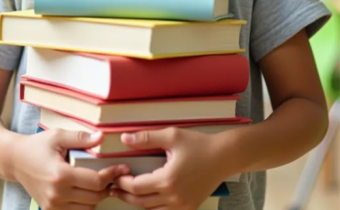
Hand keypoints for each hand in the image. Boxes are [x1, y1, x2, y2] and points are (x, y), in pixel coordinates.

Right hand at [12, 129, 128, 209]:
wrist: (15, 161)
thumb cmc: (37, 146)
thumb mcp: (58, 136)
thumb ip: (81, 137)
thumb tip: (102, 137)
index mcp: (60, 175)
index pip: (96, 181)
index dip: (113, 175)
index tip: (123, 168)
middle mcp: (56, 194)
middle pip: (95, 197)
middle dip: (108, 186)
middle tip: (116, 175)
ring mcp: (53, 205)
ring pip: (88, 208)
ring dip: (98, 196)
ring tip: (102, 182)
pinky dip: (86, 204)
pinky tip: (88, 190)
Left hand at [110, 127, 228, 208]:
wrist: (225, 156)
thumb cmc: (199, 144)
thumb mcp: (172, 136)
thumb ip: (146, 138)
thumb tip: (124, 139)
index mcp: (167, 180)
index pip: (135, 187)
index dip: (122, 182)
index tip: (116, 175)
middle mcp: (174, 197)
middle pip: (141, 202)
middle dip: (125, 195)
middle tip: (114, 188)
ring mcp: (183, 205)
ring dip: (139, 202)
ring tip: (128, 192)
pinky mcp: (189, 207)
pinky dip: (154, 207)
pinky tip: (148, 198)